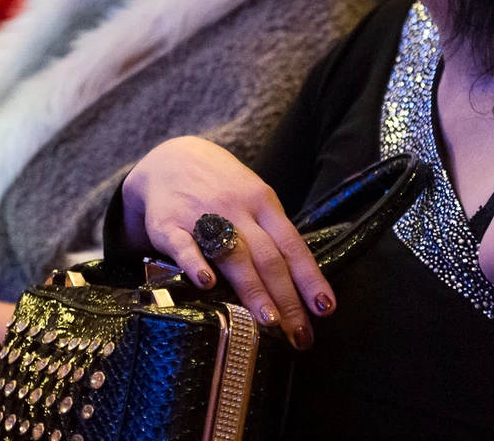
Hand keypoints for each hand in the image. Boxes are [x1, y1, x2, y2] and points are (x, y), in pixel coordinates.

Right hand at [121, 137, 332, 349]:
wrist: (169, 159)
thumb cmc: (221, 186)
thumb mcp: (252, 196)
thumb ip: (271, 233)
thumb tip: (300, 284)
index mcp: (262, 202)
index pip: (292, 244)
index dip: (309, 278)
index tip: (325, 309)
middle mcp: (236, 208)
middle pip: (267, 256)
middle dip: (286, 298)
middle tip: (299, 335)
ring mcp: (202, 215)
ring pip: (233, 255)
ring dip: (253, 290)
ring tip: (268, 321)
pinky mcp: (169, 224)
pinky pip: (184, 245)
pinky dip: (196, 264)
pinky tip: (207, 284)